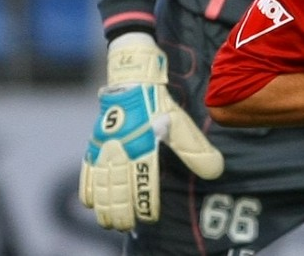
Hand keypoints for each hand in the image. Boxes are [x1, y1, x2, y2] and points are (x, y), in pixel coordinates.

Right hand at [80, 35, 223, 230]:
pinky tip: (90, 202)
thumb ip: (196, 150)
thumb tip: (216, 171)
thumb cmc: (157, 102)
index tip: (150, 218)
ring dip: (104, 206)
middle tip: (126, 226)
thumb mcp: (180, 124)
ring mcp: (104, 149)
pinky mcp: (94, 144)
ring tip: (109, 222)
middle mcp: (121, 152)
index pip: (143, 186)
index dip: (146, 205)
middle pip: (118, 192)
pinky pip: (87, 171)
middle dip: (121, 212)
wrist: (131, 78)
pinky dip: (87, 189)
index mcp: (143, 149)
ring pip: (101, 186)